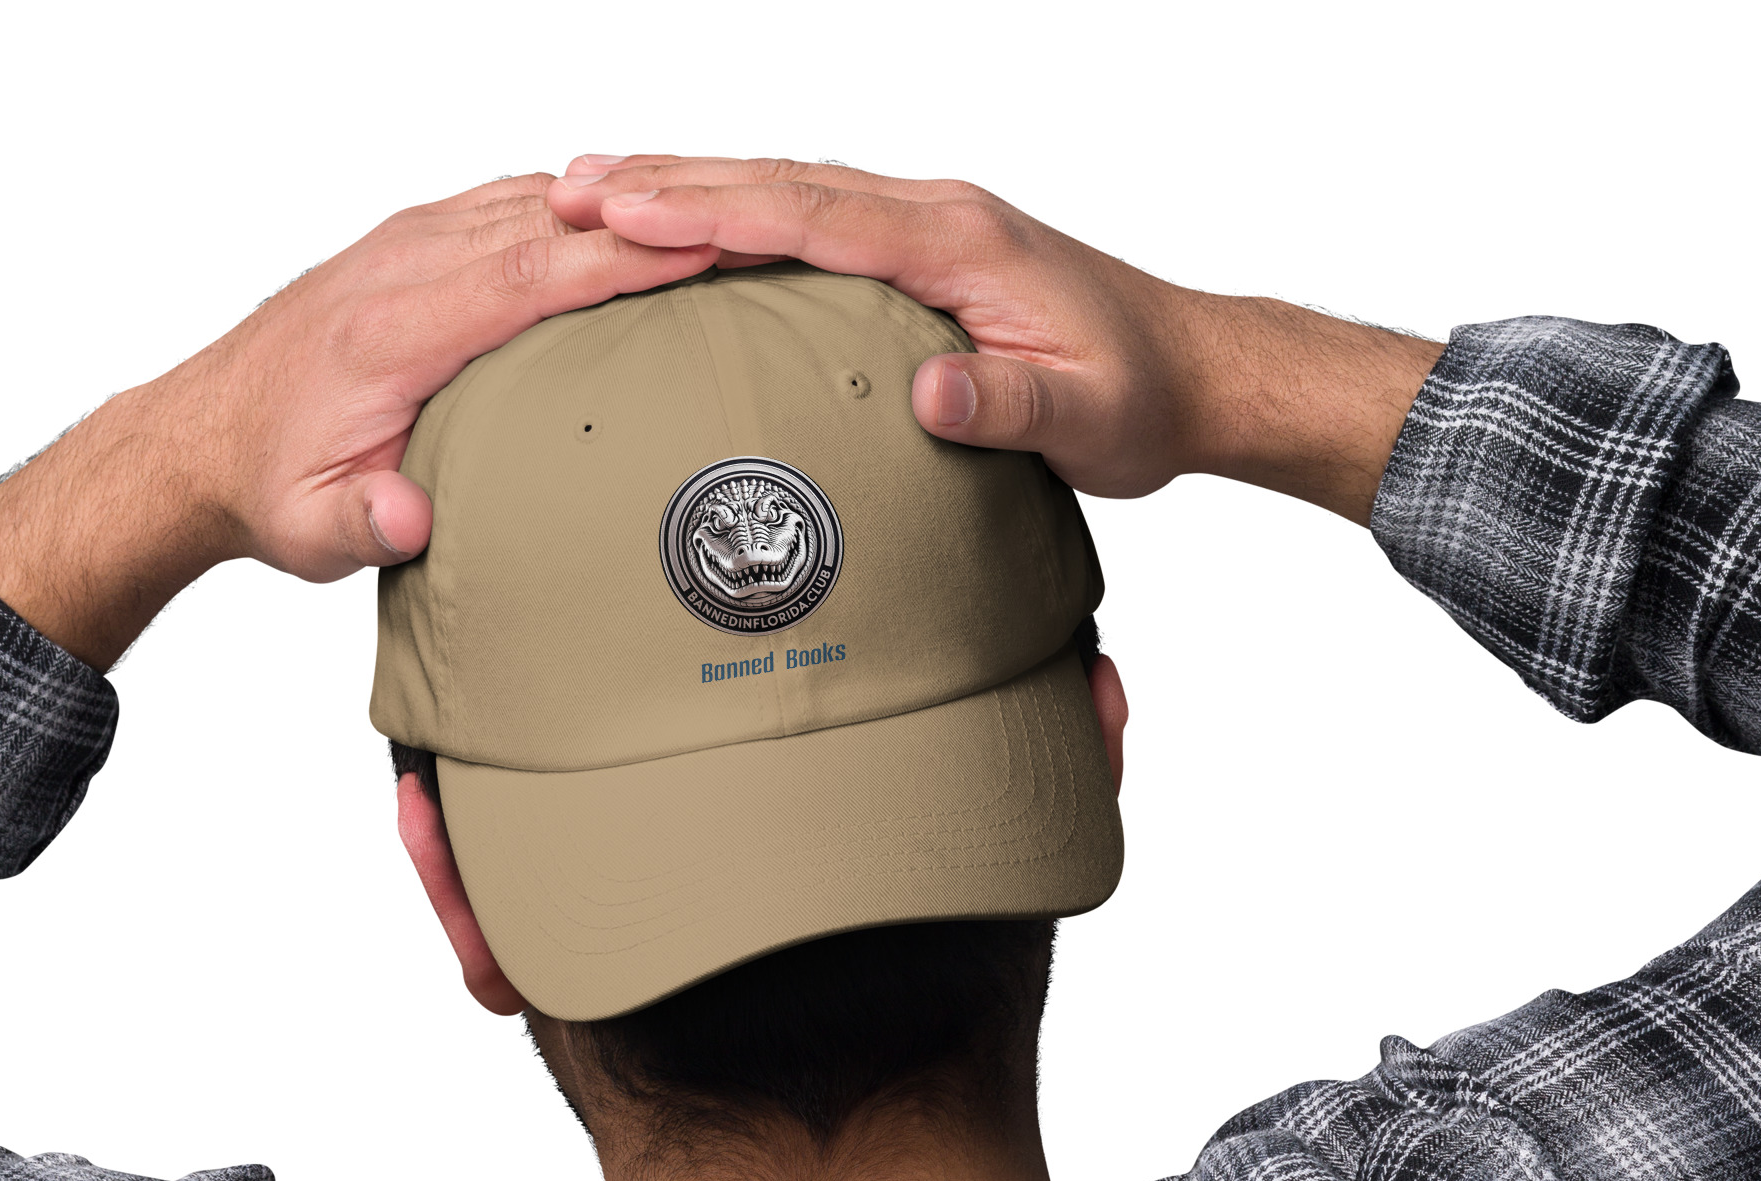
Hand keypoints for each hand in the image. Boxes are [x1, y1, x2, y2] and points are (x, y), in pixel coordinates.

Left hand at [0, 176, 717, 666]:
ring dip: (623, 206)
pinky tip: (636, 227)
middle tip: (753, 218)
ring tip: (721, 213)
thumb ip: (362, 522)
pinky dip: (580, 212)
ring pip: (533, 203)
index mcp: (390, 330)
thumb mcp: (309, 527)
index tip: (703, 245)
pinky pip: (512, 210)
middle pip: (547, 222)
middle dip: (652, 217)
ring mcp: (408, 246)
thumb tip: (410, 519)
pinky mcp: (416, 247)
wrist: (200, 437)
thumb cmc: (269, 483)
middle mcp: (401, 268)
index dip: (618, 258)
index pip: (525, 275)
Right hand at [548, 157, 1441, 522]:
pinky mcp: (922, 254)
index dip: (711, 209)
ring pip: (790, 192)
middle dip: (671, 182)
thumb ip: (1012, 401)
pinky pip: (813, 222)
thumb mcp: (1088, 417)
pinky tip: (694, 232)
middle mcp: (935, 214)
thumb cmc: (1140, 396)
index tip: (622, 206)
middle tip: (569, 184)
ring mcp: (926, 226)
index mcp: (959, 240)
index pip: (813, 212)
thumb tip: (932, 390)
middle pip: (782, 182)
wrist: (1192, 371)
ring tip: (598, 192)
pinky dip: (743, 217)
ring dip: (694, 190)